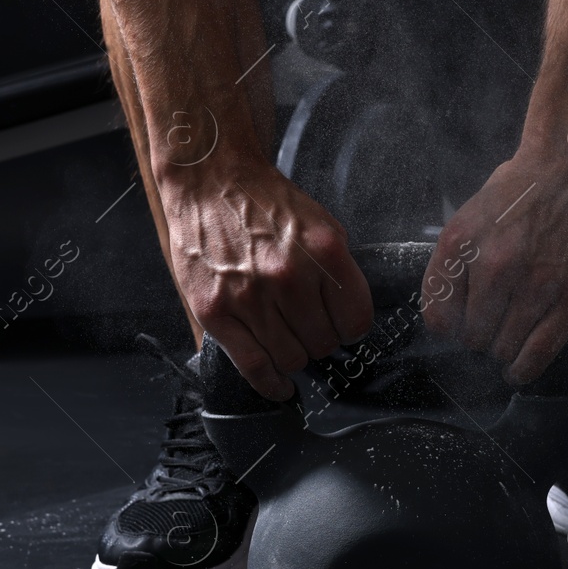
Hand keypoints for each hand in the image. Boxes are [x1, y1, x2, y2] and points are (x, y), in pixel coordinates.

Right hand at [163, 159, 372, 399]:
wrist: (210, 182)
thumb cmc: (266, 204)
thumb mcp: (321, 224)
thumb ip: (338, 271)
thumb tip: (350, 320)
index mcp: (324, 253)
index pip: (357, 322)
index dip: (351, 329)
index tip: (342, 328)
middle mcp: (289, 277)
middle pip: (324, 345)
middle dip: (321, 342)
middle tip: (310, 330)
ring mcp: (250, 297)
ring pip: (291, 359)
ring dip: (296, 358)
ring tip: (290, 343)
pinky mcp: (215, 312)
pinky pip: (252, 366)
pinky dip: (270, 384)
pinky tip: (279, 385)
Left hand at [424, 154, 567, 384]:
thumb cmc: (518, 192)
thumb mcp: (467, 219)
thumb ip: (454, 266)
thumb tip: (447, 319)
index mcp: (460, 245)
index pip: (438, 317)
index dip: (448, 328)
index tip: (459, 326)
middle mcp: (494, 266)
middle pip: (472, 338)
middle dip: (479, 337)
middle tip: (491, 328)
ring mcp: (536, 284)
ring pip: (505, 348)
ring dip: (503, 351)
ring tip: (508, 343)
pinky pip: (540, 351)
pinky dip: (525, 368)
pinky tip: (518, 371)